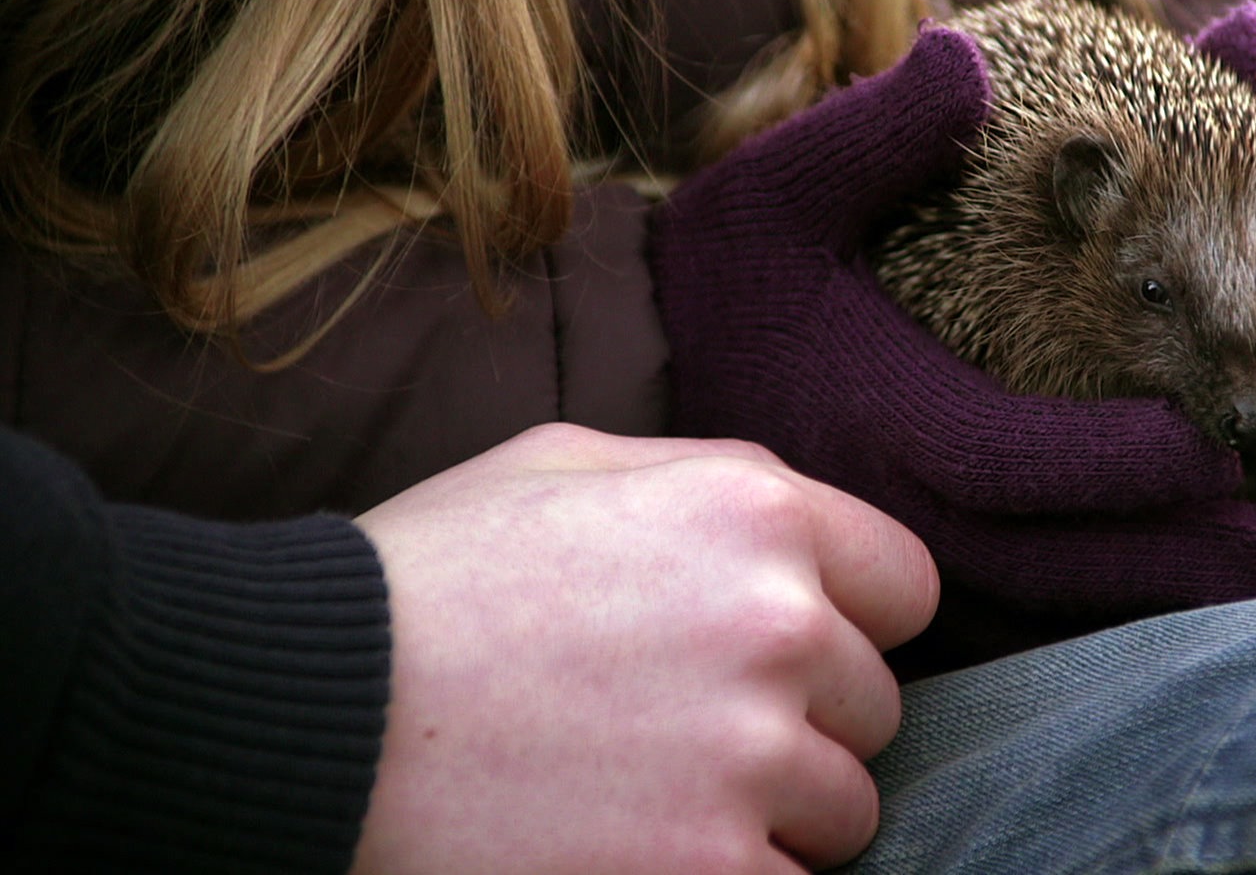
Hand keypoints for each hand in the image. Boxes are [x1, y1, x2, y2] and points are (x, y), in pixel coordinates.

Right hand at [349, 425, 936, 873]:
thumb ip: (713, 478)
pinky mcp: (712, 873)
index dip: (852, 624)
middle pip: (871, 709)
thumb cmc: (429, 579)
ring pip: (841, 811)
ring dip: (770, 813)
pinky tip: (638, 845)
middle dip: (799, 722)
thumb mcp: (569, 464)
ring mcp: (751, 760)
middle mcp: (779, 628)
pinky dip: (729, 874)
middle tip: (681, 729)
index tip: (794, 654)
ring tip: (649, 792)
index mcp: (754, 513)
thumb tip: (802, 525)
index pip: (906, 590)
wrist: (308, 714)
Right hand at [648, 12, 1255, 677]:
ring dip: (1163, 601)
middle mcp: (892, 511)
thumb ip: (868, 133)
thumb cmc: (725, 284)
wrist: (647, 395)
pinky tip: (1182, 604)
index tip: (1214, 438)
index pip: (1016, 460)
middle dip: (1182, 557)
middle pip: (1056, 565)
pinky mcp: (903, 593)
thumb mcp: (772, 189)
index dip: (1120, 462)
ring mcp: (898, 567)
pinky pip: (1015, 631)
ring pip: (1046, 612)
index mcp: (877, 417)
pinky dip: (1104, 621)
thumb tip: (961, 61)